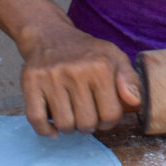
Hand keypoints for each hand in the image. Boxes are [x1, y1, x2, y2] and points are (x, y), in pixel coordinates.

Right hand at [18, 21, 141, 136]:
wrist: (50, 35)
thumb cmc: (86, 52)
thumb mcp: (114, 57)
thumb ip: (130, 80)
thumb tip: (135, 102)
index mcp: (101, 66)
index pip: (110, 114)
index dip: (109, 122)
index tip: (103, 115)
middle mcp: (76, 71)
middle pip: (87, 123)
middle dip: (89, 125)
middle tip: (86, 115)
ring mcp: (51, 77)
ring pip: (64, 124)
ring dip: (69, 128)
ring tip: (71, 116)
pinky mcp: (30, 82)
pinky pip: (37, 119)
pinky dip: (46, 130)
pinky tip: (53, 128)